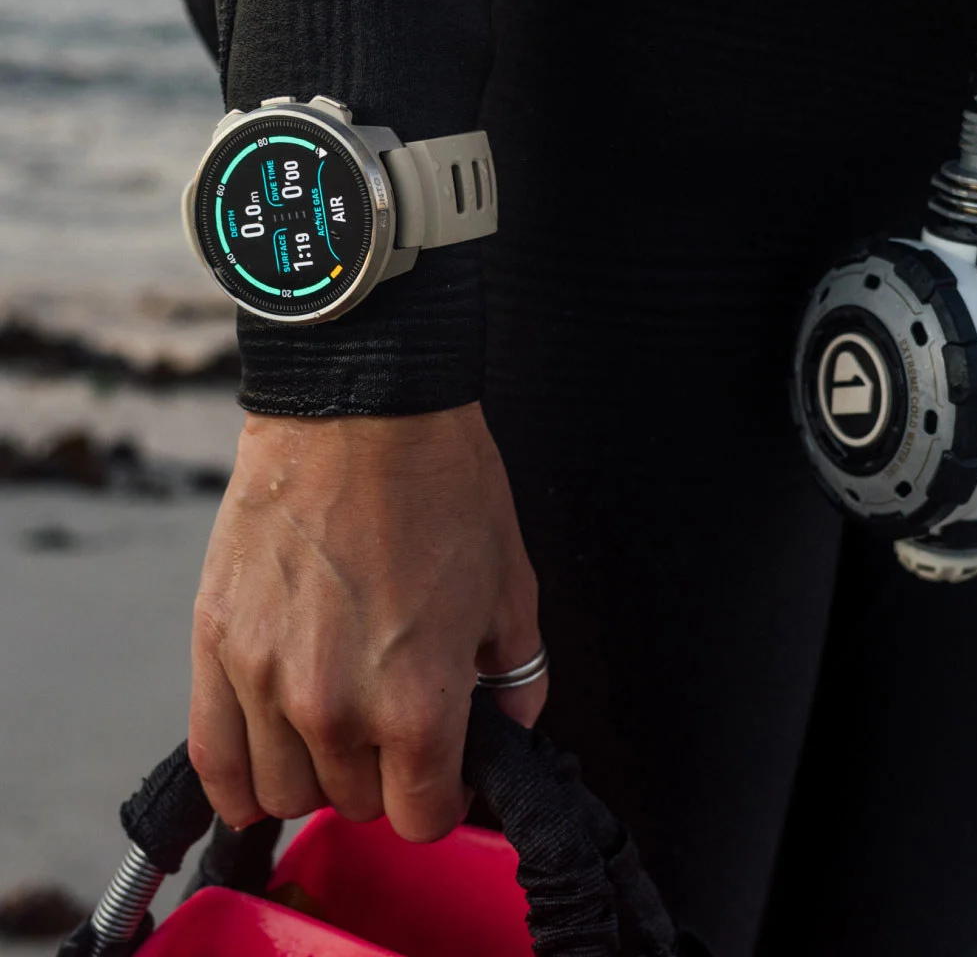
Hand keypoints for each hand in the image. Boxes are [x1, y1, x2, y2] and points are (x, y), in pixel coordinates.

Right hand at [189, 404, 543, 840]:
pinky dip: (239, 779)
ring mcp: (263, 679)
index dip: (441, 797)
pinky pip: (213, 758)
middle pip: (353, 803)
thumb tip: (509, 726)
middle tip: (397, 722)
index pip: (422, 816)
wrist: (361, 408)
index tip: (444, 770)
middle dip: (384, 775)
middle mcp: (334, 708)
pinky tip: (266, 758)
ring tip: (338, 724)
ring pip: (281, 791)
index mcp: (418, 700)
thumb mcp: (512, 585)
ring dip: (316, 772)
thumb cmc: (442, 484)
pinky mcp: (216, 644)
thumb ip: (517, 677)